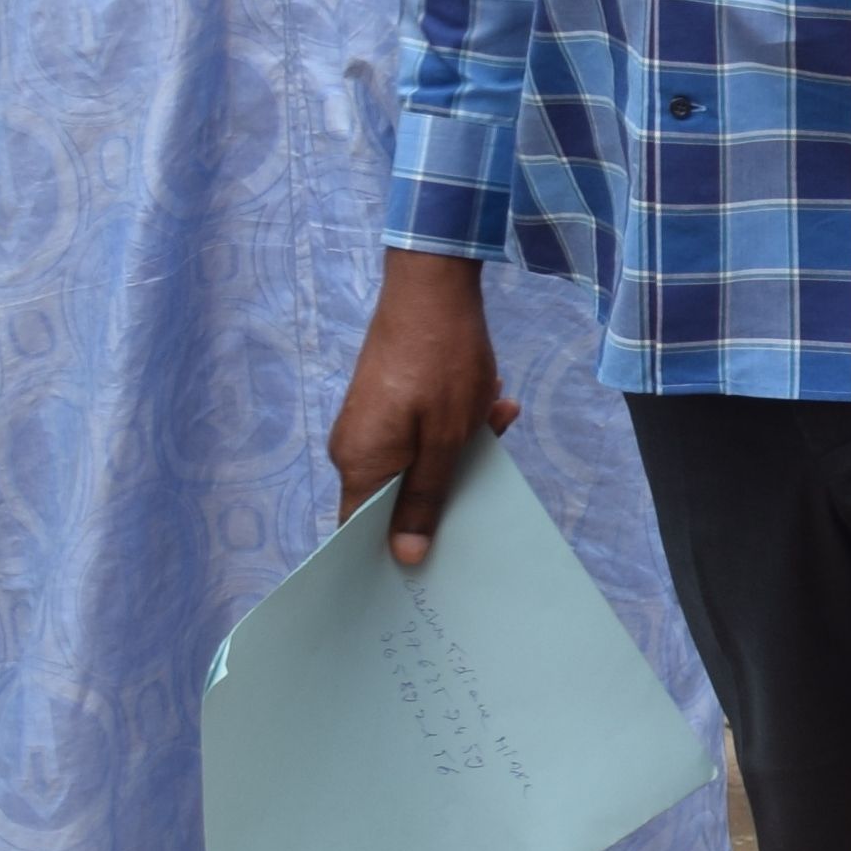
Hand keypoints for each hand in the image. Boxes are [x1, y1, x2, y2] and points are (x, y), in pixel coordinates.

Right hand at [327, 253, 518, 564]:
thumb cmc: (442, 363)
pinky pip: (424, 431)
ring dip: (464, 446)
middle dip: (448, 487)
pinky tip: (492, 401)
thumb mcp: (448, 440)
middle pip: (398, 496)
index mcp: (360, 464)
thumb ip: (426, 497)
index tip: (432, 564)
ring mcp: (371, 423)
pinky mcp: (388, 403)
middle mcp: (355, 447)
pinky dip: (458, 423)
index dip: (394, 549)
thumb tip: (404, 555)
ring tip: (495, 414)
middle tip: (487, 481)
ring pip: (420, 459)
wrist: (433, 286)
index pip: (362, 530)